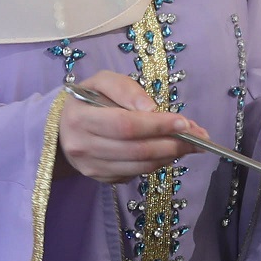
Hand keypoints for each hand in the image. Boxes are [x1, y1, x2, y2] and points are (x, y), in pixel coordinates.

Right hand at [59, 71, 209, 185]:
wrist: (62, 127)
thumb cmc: (87, 99)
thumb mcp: (102, 81)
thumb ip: (126, 89)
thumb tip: (152, 109)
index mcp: (80, 119)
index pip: (125, 125)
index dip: (157, 125)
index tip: (184, 122)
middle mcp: (83, 147)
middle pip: (136, 149)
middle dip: (172, 143)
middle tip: (198, 136)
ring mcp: (91, 168)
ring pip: (139, 165)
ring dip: (170, 155)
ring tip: (190, 143)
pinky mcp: (100, 179)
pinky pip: (136, 173)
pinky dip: (157, 163)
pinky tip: (168, 151)